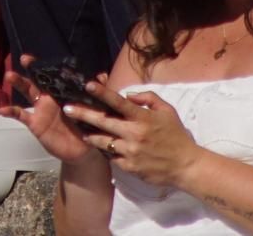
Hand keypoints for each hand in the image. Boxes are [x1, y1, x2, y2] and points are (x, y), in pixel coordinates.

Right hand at [0, 55, 97, 163]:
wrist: (83, 149)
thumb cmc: (87, 125)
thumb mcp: (93, 107)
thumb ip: (96, 91)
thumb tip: (103, 75)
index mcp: (61, 92)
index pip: (52, 74)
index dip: (45, 65)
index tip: (37, 54)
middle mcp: (49, 97)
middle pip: (37, 79)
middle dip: (30, 69)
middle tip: (23, 58)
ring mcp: (40, 109)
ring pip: (28, 93)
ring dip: (18, 83)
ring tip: (10, 76)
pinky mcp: (36, 123)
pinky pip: (22, 116)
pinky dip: (12, 112)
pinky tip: (2, 110)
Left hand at [63, 79, 200, 189]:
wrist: (185, 166)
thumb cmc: (175, 135)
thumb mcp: (167, 110)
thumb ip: (147, 98)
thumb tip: (127, 96)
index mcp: (143, 118)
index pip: (119, 102)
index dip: (102, 93)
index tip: (88, 85)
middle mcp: (133, 134)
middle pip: (103, 122)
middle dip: (83, 114)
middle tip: (67, 108)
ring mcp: (130, 152)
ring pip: (103, 141)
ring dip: (90, 135)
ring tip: (80, 129)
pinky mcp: (129, 167)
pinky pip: (112, 157)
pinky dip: (107, 151)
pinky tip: (102, 146)